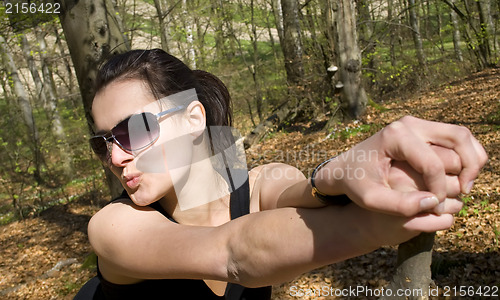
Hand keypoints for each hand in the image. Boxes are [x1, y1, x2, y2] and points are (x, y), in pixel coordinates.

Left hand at [316, 116, 487, 215]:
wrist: (344, 166)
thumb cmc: (355, 183)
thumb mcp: (370, 199)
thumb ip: (400, 206)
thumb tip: (434, 202)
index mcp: (395, 136)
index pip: (433, 162)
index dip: (439, 188)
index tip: (434, 206)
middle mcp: (409, 123)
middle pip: (458, 138)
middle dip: (469, 167)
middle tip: (464, 192)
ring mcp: (418, 123)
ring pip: (462, 136)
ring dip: (472, 161)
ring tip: (464, 187)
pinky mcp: (423, 129)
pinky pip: (455, 139)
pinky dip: (465, 156)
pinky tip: (458, 179)